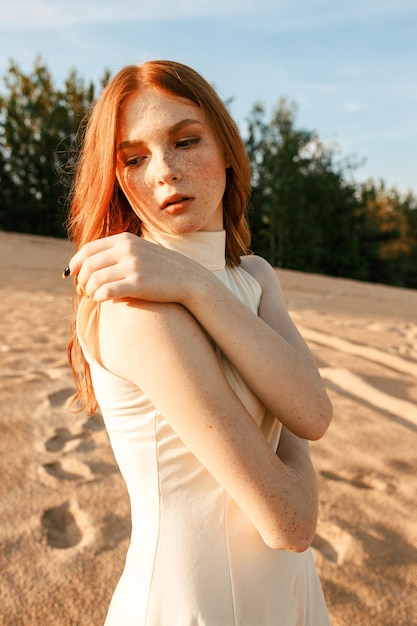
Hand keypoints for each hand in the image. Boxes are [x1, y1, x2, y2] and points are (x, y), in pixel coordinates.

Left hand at [65, 232, 203, 302]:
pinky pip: (106, 291)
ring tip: (94, 296)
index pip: (88, 250)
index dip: (75, 264)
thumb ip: (115, 254)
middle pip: (89, 265)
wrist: (189, 279)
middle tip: (84, 291)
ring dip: (89, 291)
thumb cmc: (159, 269)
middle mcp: (128, 249)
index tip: (71, 275)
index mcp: (125, 239)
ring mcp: (134, 265)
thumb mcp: (138, 252)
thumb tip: (83, 266)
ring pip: (95, 280)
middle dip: (81, 280)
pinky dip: (98, 297)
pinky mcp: (139, 283)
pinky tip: (102, 300)